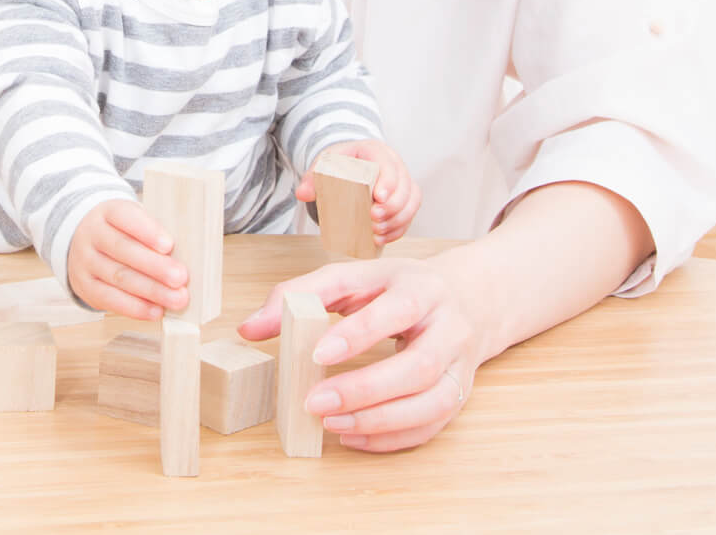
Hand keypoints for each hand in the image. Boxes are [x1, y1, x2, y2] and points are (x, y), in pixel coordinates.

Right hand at [66, 199, 188, 318]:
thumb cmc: (123, 232)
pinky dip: (135, 307)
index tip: (169, 245)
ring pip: (119, 276)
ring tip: (177, 299)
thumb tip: (182, 257)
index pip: (125, 217)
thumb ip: (154, 234)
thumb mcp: (134, 221)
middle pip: (124, 249)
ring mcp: (85, 261)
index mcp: (108, 212)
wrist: (84, 243)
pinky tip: (155, 311)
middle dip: (155, 266)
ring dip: (151, 290)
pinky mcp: (84, 286)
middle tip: (181, 277)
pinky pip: (109, 299)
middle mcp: (92, 234)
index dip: (147, 231)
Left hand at [237, 257, 480, 451]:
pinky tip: (353, 437)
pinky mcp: (459, 395)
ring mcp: (459, 366)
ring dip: (380, 421)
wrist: (465, 299)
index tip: (318, 354)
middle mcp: (448, 328)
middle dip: (365, 390)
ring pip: (431, 403)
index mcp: (422, 289)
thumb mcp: (352, 277)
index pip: (396, 311)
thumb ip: (300, 294)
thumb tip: (249, 328)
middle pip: (418, 367)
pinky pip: (432, 426)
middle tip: (315, 403)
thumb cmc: (397, 288)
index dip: (358, 335)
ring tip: (332, 426)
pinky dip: (392, 438)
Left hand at [297, 140, 420, 243]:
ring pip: (412, 201)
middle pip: (404, 186)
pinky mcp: (405, 199)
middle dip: (392, 206)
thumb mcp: (324, 164)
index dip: (388, 182)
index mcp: (376, 151)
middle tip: (373, 219)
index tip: (377, 198)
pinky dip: (399, 228)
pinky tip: (383, 237)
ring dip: (397, 220)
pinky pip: (410, 214)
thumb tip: (302, 193)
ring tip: (377, 232)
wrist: (348, 164)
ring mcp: (402, 182)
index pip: (388, 164)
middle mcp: (394, 165)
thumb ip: (312, 178)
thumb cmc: (339, 163)